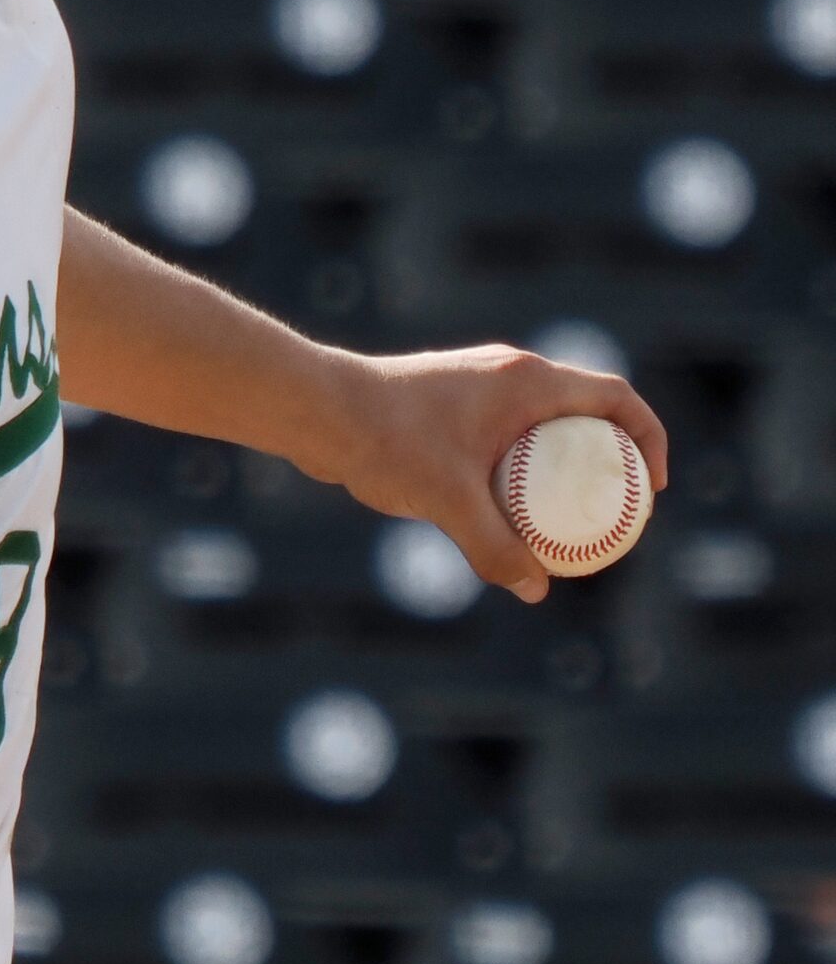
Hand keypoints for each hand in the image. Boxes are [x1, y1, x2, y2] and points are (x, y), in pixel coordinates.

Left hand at [312, 344, 669, 604]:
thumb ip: (495, 546)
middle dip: (608, 460)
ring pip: (542, 425)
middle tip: (613, 515)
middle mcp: (508, 374)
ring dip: (562, 466)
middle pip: (585, 413)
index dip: (648, 438)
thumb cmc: (385, 442)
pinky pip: (507, 434)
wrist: (314, 409)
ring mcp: (477, 387)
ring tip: (567, 522)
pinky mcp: (448, 404)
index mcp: (527, 380)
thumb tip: (534, 589)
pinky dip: (522, 467)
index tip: (649, 490)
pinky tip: (509, 512)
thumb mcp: (448, 501)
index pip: (616, 397)